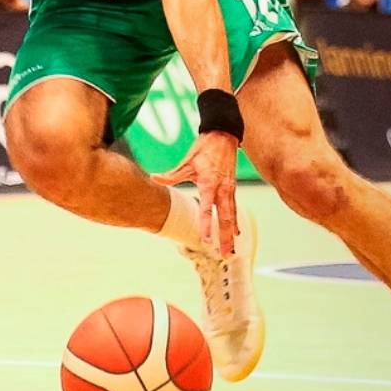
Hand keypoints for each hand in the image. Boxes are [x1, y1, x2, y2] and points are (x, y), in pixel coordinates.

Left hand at [150, 132, 240, 255]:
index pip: (207, 209)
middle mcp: (223, 190)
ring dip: (231, 235)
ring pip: (232, 217)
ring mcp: (230, 190)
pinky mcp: (232, 188)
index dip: (206, 226)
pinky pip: (234, 209)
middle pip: (224, 219)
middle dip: (225, 238)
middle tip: (224, 255)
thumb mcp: (186, 161)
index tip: (206, 241)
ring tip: (231, 251)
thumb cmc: (203, 148)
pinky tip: (236, 234)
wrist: (223, 135)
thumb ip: (171, 174)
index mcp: (210, 184)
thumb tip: (153, 178)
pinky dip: (235, 222)